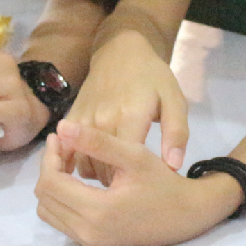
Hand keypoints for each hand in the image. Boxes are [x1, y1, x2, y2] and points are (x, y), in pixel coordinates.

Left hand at [34, 120, 238, 245]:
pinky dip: (61, 198)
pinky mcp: (91, 244)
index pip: (51, 182)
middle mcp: (88, 232)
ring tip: (69, 161)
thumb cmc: (163, 182)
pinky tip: (77, 180)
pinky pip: (60, 220)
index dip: (49, 156)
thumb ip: (97, 141)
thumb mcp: (133, 155)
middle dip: (49, 168)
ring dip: (52, 184)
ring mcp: (89, 241)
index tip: (59, 136)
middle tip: (64, 145)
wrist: (185, 215)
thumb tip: (61, 127)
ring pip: (48, 211)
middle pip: (44, 197)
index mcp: (98, 211)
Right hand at [66, 30, 189, 179]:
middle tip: (132, 194)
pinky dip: (78, 167)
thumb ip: (176, 134)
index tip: (145, 194)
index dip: (134, 185)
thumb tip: (173, 166)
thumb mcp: (175, 101)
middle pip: (103, 170)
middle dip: (117, 188)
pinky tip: (95, 171)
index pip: (125, 165)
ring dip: (98, 179)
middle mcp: (101, 121)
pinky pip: (68, 154)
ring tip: (116, 184)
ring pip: (84, 166)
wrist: (120, 52)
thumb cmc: (153, 78)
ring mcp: (83, 121)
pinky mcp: (71, 119)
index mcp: (130, 118)